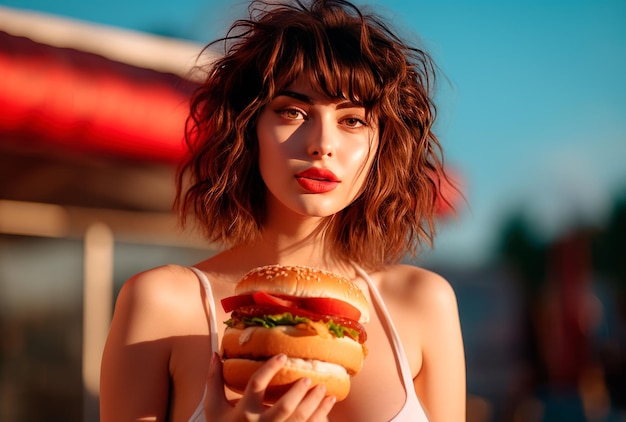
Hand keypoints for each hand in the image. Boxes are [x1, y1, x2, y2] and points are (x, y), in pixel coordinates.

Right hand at [205, 353, 335, 420]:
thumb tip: (215, 355)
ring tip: (323, 389)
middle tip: (309, 378)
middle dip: (299, 391)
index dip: (270, 368)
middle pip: (284, 407)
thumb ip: (214, 381)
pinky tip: (327, 407)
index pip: (256, 384)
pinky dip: (320, 418)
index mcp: (243, 412)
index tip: (283, 356)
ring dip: (315, 405)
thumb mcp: (213, 408)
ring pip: (299, 420)